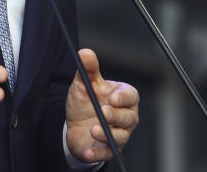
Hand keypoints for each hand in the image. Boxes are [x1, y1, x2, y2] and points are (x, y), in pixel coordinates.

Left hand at [65, 48, 139, 162]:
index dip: (124, 97)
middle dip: (117, 116)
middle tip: (103, 112)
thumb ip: (87, 70)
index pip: (131, 96)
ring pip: (121, 136)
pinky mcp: (109, 149)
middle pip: (129, 117)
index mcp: (122, 97)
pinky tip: (88, 150)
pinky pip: (107, 153)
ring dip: (107, 134)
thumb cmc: (85, 101)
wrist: (75, 125)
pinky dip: (97, 153)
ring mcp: (119, 134)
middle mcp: (125, 116)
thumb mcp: (84, 84)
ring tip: (93, 130)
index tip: (113, 97)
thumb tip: (85, 52)